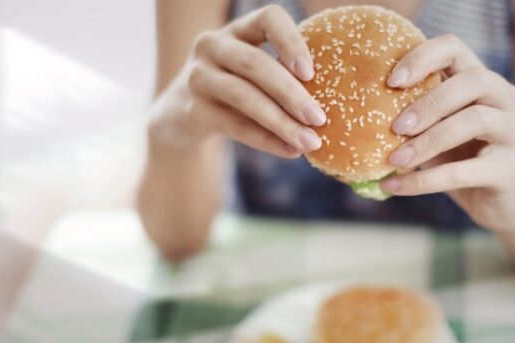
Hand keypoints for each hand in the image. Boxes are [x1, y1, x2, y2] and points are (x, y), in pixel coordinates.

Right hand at [150, 5, 325, 156]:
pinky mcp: (193, 110)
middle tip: (320, 119)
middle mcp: (213, 46)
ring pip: (245, 97)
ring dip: (282, 122)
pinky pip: (235, 126)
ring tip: (310, 142)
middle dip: (292, 93)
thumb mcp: (251, 74)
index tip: (311, 72)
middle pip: (256, 64)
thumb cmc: (232, 92)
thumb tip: (335, 106)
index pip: (268, 18)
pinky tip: (290, 151)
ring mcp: (198, 77)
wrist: (178, 117)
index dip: (291, 41)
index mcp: (237, 30)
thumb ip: (282, 78)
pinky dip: (266, 140)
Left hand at [381, 34, 514, 230]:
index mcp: (486, 82)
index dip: (423, 58)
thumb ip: (414, 115)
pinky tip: (393, 186)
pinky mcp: (510, 171)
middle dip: (429, 102)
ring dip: (428, 140)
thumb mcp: (435, 130)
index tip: (391, 81)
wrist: (496, 204)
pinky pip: (464, 172)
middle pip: (474, 80)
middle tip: (395, 126)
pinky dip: (424, 180)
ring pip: (475, 120)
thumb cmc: (459, 159)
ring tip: (395, 159)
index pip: (455, 48)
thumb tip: (358, 110)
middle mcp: (510, 100)